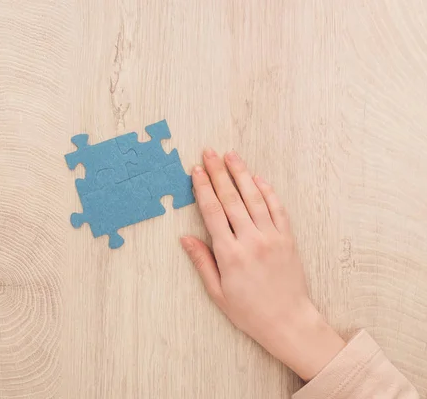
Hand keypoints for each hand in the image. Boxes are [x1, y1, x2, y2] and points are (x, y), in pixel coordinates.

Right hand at [180, 149, 345, 380]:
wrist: (287, 321)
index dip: (203, 188)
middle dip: (218, 173)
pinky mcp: (287, 239)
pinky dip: (268, 191)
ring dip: (242, 174)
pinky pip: (277, 209)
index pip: (213, 212)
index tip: (196, 171)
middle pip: (232, 199)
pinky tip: (258, 178)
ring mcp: (272, 237)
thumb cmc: (249, 311)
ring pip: (254, 198)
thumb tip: (185, 238)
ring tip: (231, 156)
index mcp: (230, 254)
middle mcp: (251, 240)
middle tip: (209, 153)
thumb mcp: (217, 292)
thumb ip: (202, 262)